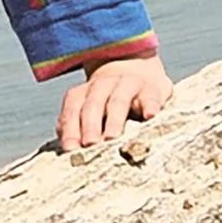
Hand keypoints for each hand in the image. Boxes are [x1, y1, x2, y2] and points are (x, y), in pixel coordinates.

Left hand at [54, 49, 172, 153]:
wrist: (139, 70)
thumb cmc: (110, 104)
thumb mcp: (92, 112)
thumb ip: (78, 129)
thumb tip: (71, 152)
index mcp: (84, 93)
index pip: (73, 109)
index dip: (70, 129)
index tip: (71, 149)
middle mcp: (103, 86)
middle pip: (93, 104)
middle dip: (90, 124)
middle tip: (90, 144)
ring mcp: (127, 85)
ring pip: (118, 100)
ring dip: (114, 119)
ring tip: (112, 137)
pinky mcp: (151, 88)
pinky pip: (149, 96)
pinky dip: (149, 106)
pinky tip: (150, 116)